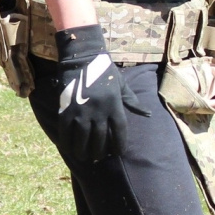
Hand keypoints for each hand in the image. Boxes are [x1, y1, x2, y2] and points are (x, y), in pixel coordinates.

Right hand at [51, 25, 146, 162]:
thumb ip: (133, 102)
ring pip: (83, 139)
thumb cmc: (105, 72)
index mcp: (115, 106)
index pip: (120, 133)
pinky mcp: (66, 110)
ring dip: (83, 151)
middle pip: (100, 140)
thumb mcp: (122, 85)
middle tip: (97, 157)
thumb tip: (148, 114)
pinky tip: (69, 148)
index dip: (119, 146)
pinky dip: (67, 142)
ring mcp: (82, 112)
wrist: (82, 58)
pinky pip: (66, 131)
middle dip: (99, 152)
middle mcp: (99, 111)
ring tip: (83, 156)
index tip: (117, 153)